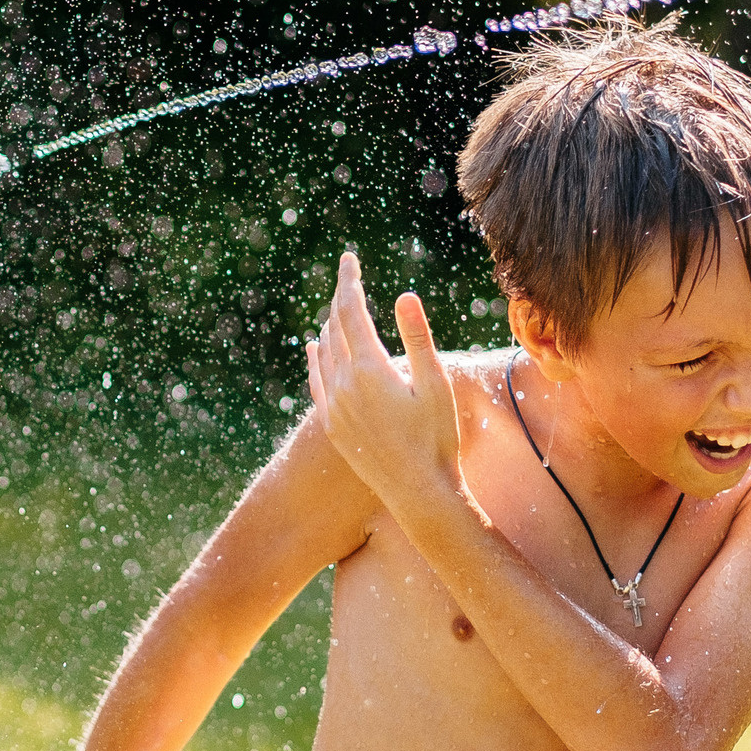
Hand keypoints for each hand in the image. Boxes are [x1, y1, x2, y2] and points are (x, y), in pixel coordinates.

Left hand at [304, 251, 462, 512]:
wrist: (418, 492)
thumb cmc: (436, 438)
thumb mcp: (436, 384)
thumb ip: (417, 338)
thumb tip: (404, 295)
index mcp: (369, 368)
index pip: (351, 311)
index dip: (350, 281)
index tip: (349, 258)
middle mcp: (343, 383)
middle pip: (335, 326)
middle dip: (341, 295)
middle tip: (347, 272)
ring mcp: (333, 406)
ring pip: (324, 352)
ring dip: (330, 324)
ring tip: (338, 305)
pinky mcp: (332, 425)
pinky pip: (315, 381)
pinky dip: (315, 358)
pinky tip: (314, 346)